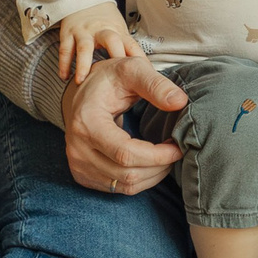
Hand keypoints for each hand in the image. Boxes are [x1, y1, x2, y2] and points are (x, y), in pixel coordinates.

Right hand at [55, 2, 135, 81]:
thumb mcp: (119, 28)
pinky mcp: (68, 34)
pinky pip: (65, 49)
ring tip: (81, 80)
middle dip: (114, 56)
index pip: (130, 43)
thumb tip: (141, 67)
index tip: (141, 72)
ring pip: (84, 47)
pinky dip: (64, 64)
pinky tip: (64, 76)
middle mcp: (101, 30)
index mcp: (116, 30)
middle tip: (116, 75)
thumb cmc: (104, 17)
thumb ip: (126, 46)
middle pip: (110, 40)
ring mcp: (83, 32)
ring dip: (82, 65)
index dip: (137, 56)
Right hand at [61, 55, 186, 196]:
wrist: (83, 92)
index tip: (178, 146)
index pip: (125, 153)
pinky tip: (150, 163)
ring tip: (166, 156)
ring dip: (153, 175)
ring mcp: (78, 164)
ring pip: (125, 186)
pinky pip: (117, 188)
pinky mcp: (83, 174)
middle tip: (175, 149)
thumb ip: (156, 84)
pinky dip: (140, 180)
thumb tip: (179, 102)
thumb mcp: (132, 69)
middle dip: (159, 166)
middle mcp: (77, 149)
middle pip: (127, 174)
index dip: (157, 156)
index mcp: (87, 123)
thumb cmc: (110, 79)